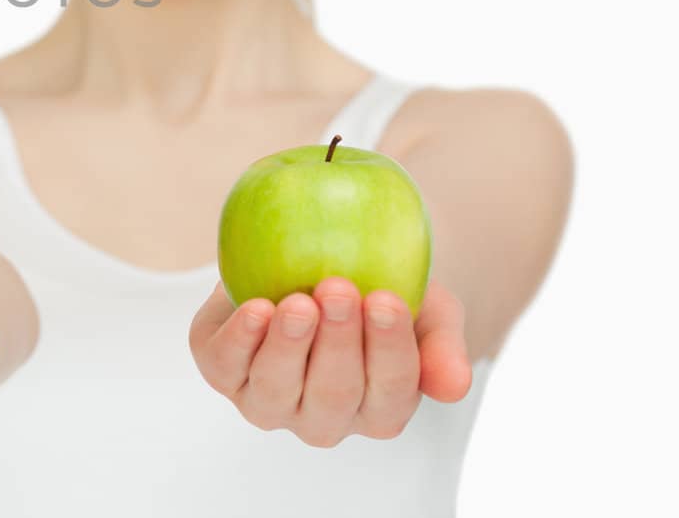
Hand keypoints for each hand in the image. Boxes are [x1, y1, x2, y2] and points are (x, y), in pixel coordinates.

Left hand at [188, 276, 471, 447]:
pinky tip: (255, 308)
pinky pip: (224, 366)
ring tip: (299, 302)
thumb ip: (442, 346)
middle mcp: (323, 418)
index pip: (390, 391)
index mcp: (379, 410)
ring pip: (275, 389)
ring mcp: (269, 401)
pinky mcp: (223, 371)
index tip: (386, 299)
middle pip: (332, 394)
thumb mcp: (426, 310)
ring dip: (288, 345)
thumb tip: (456, 386)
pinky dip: (238, 340)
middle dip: (337, 342)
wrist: (316, 259)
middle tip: (339, 290)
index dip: (389, 348)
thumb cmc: (380, 290)